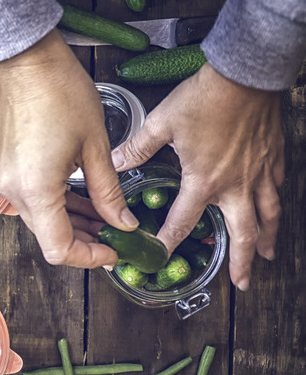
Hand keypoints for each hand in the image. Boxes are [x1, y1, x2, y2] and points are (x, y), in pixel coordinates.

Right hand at [0, 30, 138, 268]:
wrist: (28, 63)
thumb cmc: (60, 93)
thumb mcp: (95, 147)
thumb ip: (109, 193)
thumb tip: (123, 223)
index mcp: (37, 190)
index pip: (59, 248)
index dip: (89, 257)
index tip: (115, 251)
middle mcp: (16, 192)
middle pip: (50, 238)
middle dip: (85, 242)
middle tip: (118, 235)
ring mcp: (8, 182)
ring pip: (43, 222)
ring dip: (73, 225)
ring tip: (107, 217)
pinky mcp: (9, 171)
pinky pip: (35, 202)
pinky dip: (60, 208)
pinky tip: (85, 200)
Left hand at [111, 64, 284, 289]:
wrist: (245, 74)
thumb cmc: (204, 98)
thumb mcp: (162, 123)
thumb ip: (137, 147)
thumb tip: (114, 161)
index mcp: (204, 181)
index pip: (183, 222)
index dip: (169, 241)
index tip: (161, 257)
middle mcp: (235, 184)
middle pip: (242, 233)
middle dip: (242, 261)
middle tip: (241, 283)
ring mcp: (259, 173)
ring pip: (268, 216)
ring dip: (267, 239)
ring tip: (268, 257)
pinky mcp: (273, 157)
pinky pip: (277, 189)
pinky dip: (275, 205)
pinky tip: (273, 210)